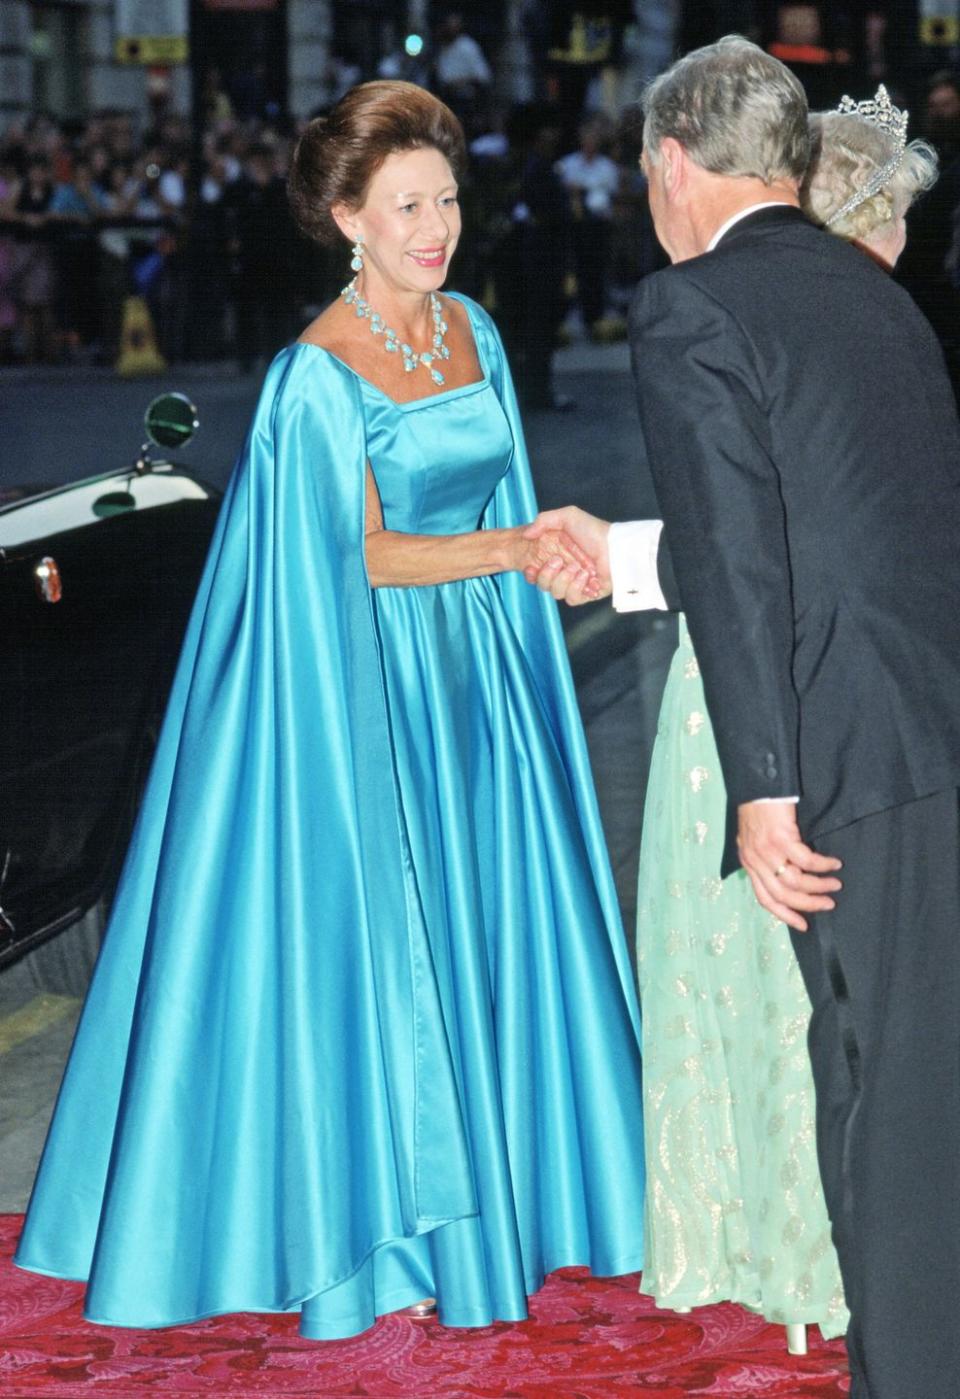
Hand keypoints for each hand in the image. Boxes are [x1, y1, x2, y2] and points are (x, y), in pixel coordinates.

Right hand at [522, 507, 611, 604]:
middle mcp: (564, 571)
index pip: (535, 572)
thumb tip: (526, 534)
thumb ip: (543, 521)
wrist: (615, 546)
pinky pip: (572, 599)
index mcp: (556, 556)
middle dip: (547, 574)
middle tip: (558, 560)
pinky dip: (576, 588)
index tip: (530, 568)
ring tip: (577, 567)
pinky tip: (585, 576)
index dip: (530, 574)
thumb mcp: (567, 516)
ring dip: (563, 580)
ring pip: (556, 593)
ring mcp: (575, 583)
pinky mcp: (587, 593)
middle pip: (543, 585)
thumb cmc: (594, 530)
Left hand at [737, 800, 842, 932]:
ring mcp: (767, 851)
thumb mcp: (753, 838)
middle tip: (828, 904)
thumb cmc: (759, 809)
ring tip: (835, 885)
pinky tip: (834, 864)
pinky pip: (806, 861)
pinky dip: (822, 866)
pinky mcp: (781, 838)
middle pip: (783, 895)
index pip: (765, 899)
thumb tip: (782, 875)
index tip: (803, 925)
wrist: (757, 785)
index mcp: (749, 863)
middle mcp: (756, 861)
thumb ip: (763, 858)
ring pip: (796, 883)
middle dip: (808, 905)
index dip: (785, 915)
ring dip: (819, 887)